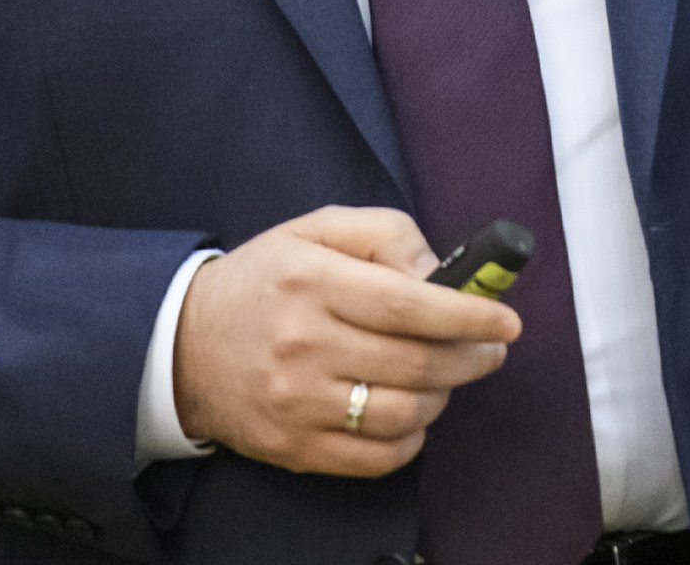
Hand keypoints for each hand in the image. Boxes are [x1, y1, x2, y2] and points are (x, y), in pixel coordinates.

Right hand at [172, 206, 519, 476]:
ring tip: (444, 377)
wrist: (182, 345)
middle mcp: (304, 344)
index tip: (507, 321)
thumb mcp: (317, 231)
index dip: (469, 316)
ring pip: (403, 414)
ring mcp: (297, 403)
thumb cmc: (265, 281)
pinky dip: (410, 439)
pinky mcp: (293, 448)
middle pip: (415, 362)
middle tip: (490, 350)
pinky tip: (411, 413)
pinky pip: (376, 458)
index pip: (409, 304)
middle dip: (471, 358)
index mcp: (313, 281)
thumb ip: (386, 235)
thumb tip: (440, 273)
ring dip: (442, 397)